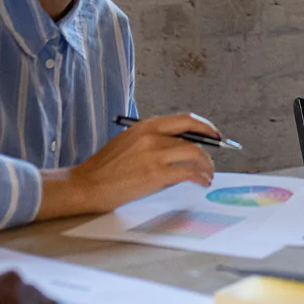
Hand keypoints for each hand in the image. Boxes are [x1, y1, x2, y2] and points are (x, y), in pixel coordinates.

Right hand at [61, 113, 217, 213]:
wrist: (87, 185)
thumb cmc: (106, 168)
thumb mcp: (129, 143)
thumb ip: (154, 142)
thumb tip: (182, 150)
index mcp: (145, 126)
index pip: (184, 119)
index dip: (204, 126)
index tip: (214, 134)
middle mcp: (152, 136)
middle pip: (193, 136)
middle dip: (210, 146)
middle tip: (215, 157)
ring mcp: (154, 154)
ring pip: (194, 153)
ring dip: (206, 165)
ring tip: (207, 175)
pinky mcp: (156, 174)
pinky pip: (188, 172)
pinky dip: (200, 177)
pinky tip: (201, 182)